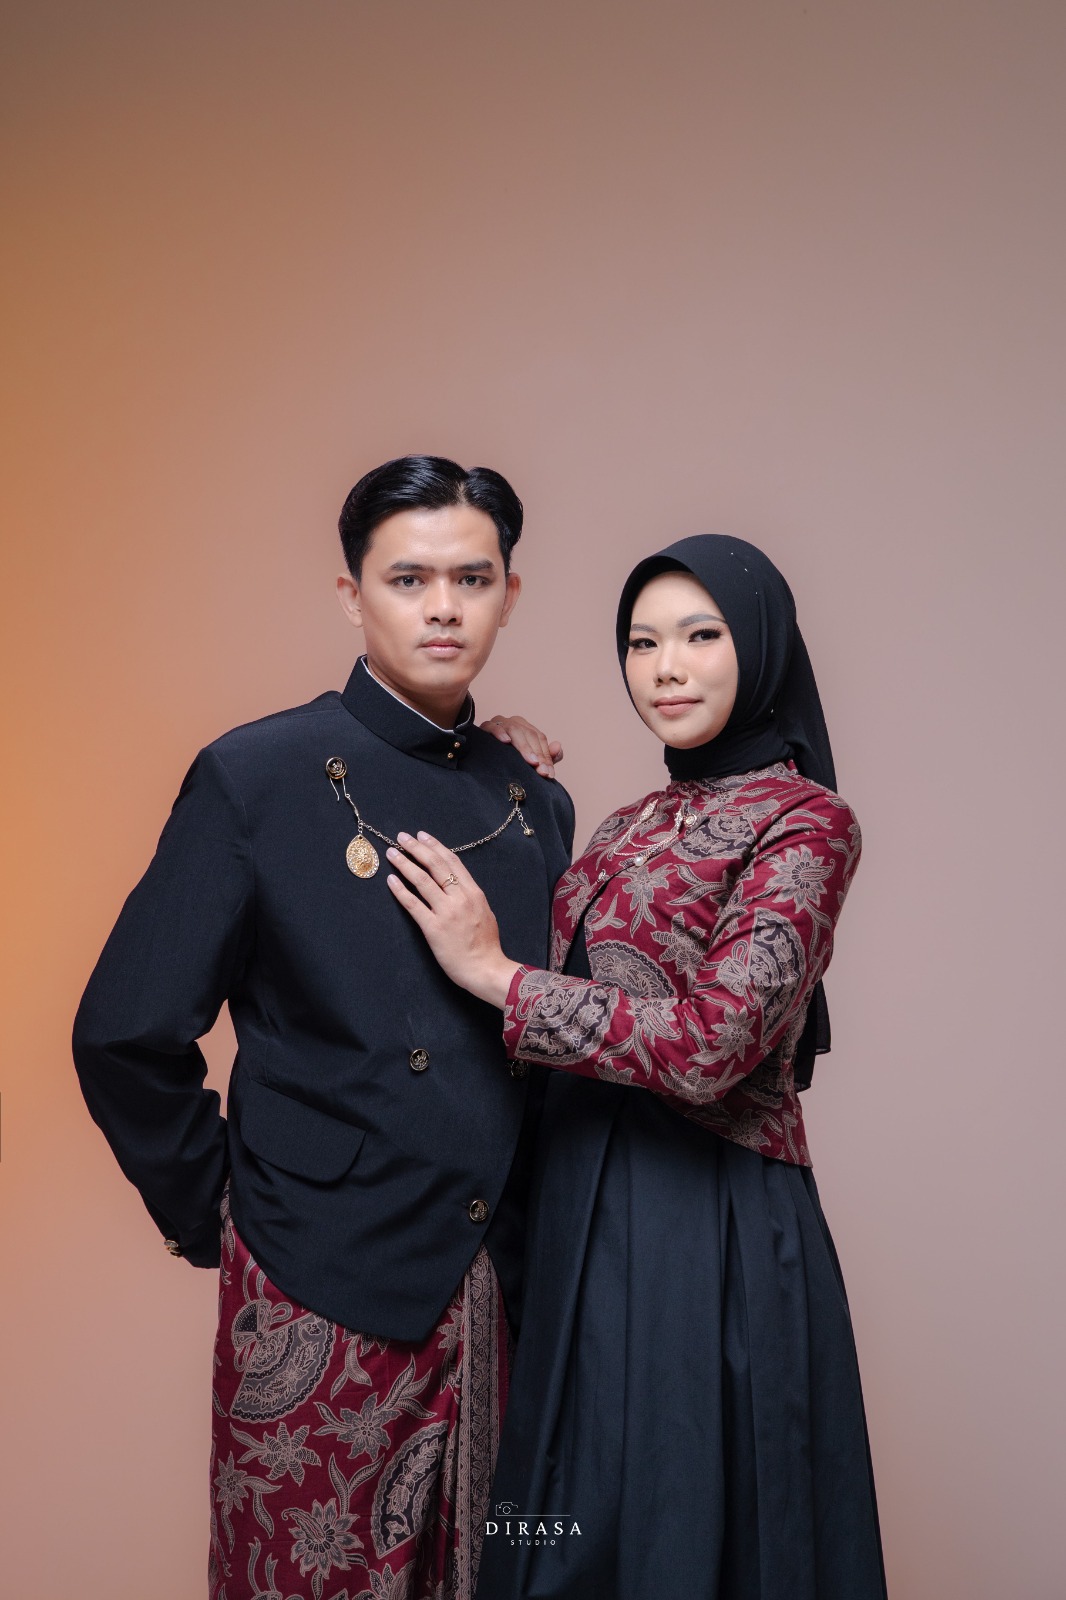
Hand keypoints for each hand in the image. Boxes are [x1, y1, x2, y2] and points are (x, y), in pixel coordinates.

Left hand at [385, 832, 520, 1008]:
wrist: (485, 968)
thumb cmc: (486, 945)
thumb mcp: (484, 912)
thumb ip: (470, 897)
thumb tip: (457, 884)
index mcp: (473, 893)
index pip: (452, 862)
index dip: (435, 846)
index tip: (422, 835)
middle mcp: (460, 898)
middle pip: (435, 865)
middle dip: (416, 848)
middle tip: (402, 837)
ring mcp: (446, 912)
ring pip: (422, 881)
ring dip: (405, 864)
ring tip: (392, 854)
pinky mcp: (433, 928)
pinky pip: (414, 905)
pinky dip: (401, 890)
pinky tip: (391, 880)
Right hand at [481, 714, 562, 778]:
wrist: (485, 763)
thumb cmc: (510, 761)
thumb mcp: (531, 762)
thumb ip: (548, 757)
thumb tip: (558, 746)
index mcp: (526, 728)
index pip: (540, 739)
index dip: (546, 756)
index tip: (549, 774)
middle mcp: (514, 722)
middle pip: (529, 734)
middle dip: (537, 754)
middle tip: (541, 771)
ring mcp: (500, 723)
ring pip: (514, 730)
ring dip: (523, 746)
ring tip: (530, 760)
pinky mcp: (485, 727)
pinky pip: (492, 726)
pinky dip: (500, 732)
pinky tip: (506, 741)